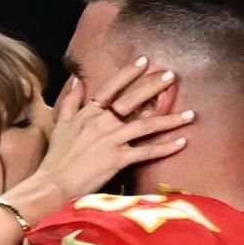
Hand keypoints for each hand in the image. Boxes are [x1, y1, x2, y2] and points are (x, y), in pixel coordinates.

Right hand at [35, 57, 194, 200]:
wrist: (53, 183)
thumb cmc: (56, 157)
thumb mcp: (60, 124)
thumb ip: (70, 101)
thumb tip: (76, 79)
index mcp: (88, 113)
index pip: (111, 87)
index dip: (128, 73)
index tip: (144, 61)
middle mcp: (102, 123)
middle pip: (132, 100)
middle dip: (153, 87)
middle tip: (171, 76)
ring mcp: (111, 140)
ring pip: (145, 125)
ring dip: (170, 119)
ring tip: (190, 113)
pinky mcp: (118, 159)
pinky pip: (146, 152)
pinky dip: (165, 147)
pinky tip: (182, 142)